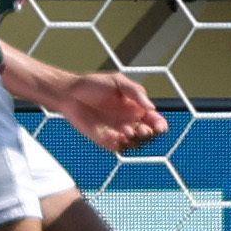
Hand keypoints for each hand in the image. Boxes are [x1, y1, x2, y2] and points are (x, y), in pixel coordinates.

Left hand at [48, 68, 169, 152]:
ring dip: (135, 141)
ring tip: (127, 132)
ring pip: (136, 144)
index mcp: (135, 107)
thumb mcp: (118, 81)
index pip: (154, 120)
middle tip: (140, 129)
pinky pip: (119, 148)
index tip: (159, 126)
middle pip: (148, 134)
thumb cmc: (93, 84)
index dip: (160, 125)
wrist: (70, 94)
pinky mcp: (106, 140)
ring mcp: (118, 131)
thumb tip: (152, 107)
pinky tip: (116, 136)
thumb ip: (136, 92)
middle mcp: (129, 120)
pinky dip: (121, 146)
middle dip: (148, 134)